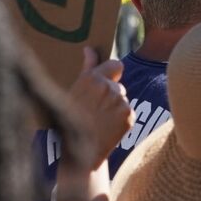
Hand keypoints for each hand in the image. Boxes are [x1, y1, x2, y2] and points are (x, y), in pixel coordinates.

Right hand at [62, 47, 133, 173]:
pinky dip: (120, 118)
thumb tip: (90, 48)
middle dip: (110, 93)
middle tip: (94, 108)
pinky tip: (107, 127)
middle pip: (118, 84)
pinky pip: (127, 111)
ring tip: (99, 119)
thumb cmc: (71, 118)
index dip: (111, 73)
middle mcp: (109, 88)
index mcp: (93, 79)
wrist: (78, 152)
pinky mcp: (129, 116)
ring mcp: (121, 103)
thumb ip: (87, 68)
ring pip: (122, 98)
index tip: (105, 81)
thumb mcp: (74, 91)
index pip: (116, 65)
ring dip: (114, 105)